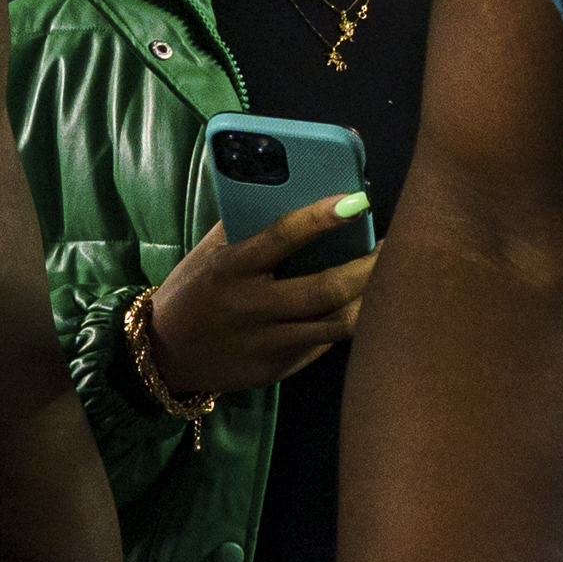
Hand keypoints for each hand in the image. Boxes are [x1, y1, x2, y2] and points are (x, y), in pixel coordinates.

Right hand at [142, 197, 374, 403]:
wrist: (164, 356)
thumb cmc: (193, 291)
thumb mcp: (211, 254)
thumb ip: (247, 228)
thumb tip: (296, 192)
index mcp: (231, 268)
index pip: (282, 237)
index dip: (322, 217)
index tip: (358, 200)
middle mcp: (251, 308)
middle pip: (324, 288)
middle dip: (369, 266)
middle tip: (398, 246)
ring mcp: (266, 344)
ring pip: (335, 324)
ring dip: (371, 300)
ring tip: (396, 279)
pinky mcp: (276, 369)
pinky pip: (323, 344)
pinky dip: (348, 323)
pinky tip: (367, 307)